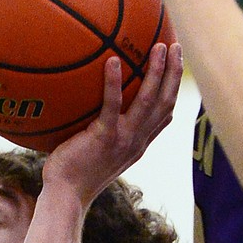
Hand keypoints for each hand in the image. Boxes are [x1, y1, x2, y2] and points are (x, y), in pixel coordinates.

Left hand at [42, 42, 182, 203]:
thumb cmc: (74, 173)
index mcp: (138, 143)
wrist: (67, 196)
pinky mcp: (104, 138)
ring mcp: (123, 139)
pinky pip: (112, 106)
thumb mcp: (97, 152)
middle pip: (165, 102)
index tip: (175, 66)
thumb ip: (103, 131)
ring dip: (157, 71)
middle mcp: (137, 140)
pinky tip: (113, 61)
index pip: (164, 114)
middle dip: (174, 73)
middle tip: (175, 46)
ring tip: (159, 46)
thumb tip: (89, 106)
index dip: (173, 89)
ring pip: (149, 100)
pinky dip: (114, 83)